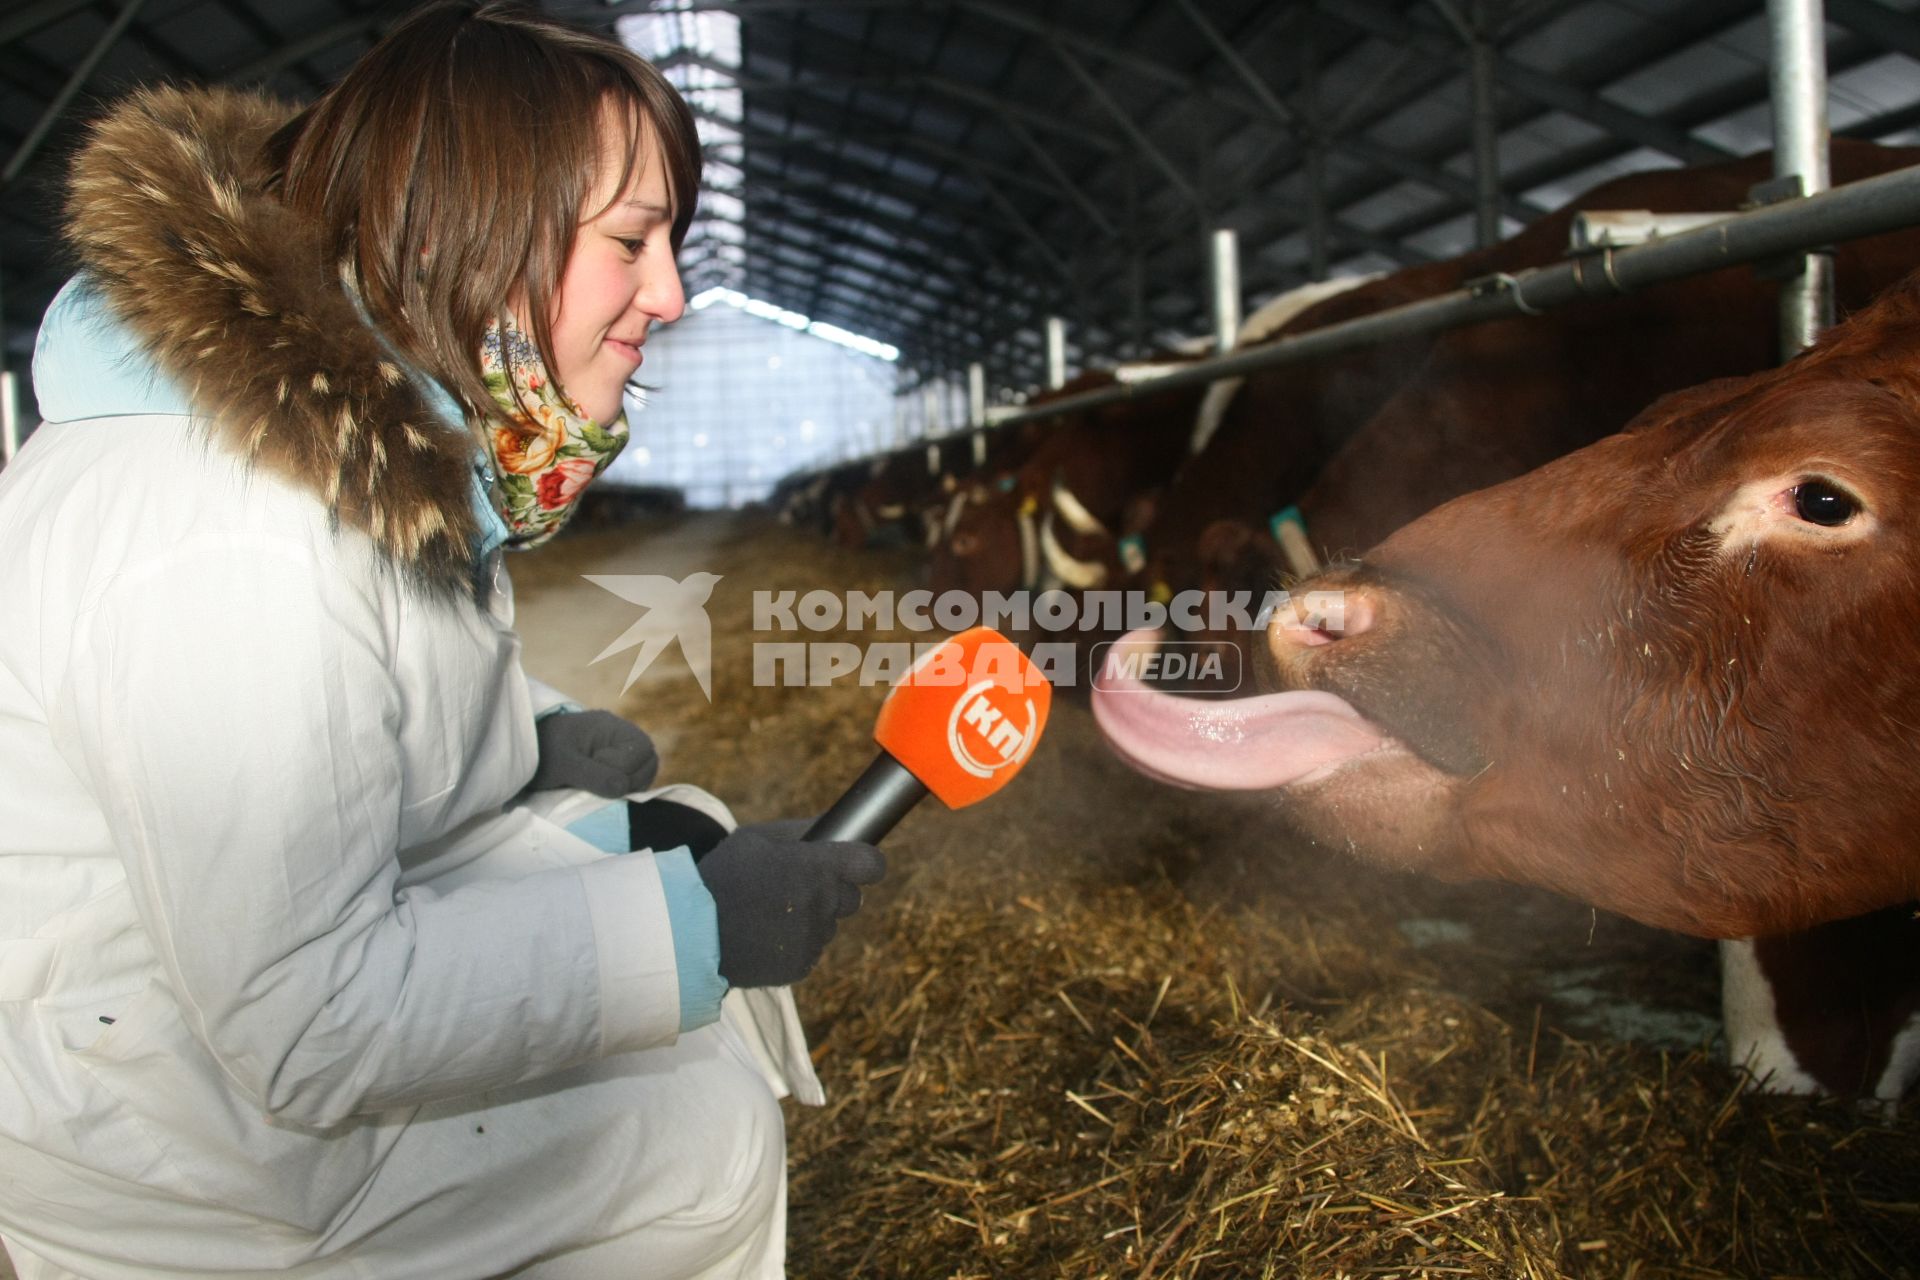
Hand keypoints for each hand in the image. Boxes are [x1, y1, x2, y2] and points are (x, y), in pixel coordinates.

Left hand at [528, 710, 658, 796]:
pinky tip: (601, 792)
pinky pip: (632, 782)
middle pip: (649, 763)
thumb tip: (622, 788)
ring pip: (643, 775)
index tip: (593, 769)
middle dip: (629, 781)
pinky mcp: (615, 768)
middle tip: (600, 787)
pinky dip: (622, 792)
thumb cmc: (541, 753)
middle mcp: (621, 738)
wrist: (524, 755)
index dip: (622, 767)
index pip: (641, 750)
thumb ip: (593, 774)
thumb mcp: (563, 764)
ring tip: (598, 790)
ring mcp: (620, 753)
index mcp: (612, 727)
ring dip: (626, 788)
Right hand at [695, 820, 885, 987]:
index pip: (872, 864)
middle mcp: (823, 904)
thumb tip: (834, 825)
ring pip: (828, 925)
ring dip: (812, 918)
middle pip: (852, 898)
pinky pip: (810, 950)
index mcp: (818, 868)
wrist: (691, 931)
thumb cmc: (723, 875)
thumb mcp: (756, 838)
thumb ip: (800, 831)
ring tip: (771, 913)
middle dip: (833, 892)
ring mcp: (814, 939)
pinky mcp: (801, 966)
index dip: (866, 863)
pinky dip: (795, 944)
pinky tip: (765, 935)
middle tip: (798, 887)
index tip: (858, 864)